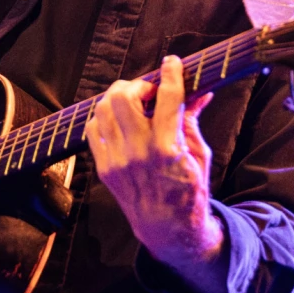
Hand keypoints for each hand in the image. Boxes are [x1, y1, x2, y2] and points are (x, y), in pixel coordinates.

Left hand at [85, 56, 226, 292]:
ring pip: (103, 109)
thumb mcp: (199, 154)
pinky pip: (93, 129)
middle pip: (123, 97)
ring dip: (119, 98)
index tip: (172, 63)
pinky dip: (105, 117)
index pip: (167, 98)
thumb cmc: (188, 191)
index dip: (171, 73)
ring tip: (134, 102)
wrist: (167, 228)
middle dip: (137, 85)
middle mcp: (137, 153)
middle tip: (149, 90)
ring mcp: (116, 161)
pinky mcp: (104, 168)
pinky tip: (120, 120)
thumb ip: (192, 119)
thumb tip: (200, 92)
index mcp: (168, 149)